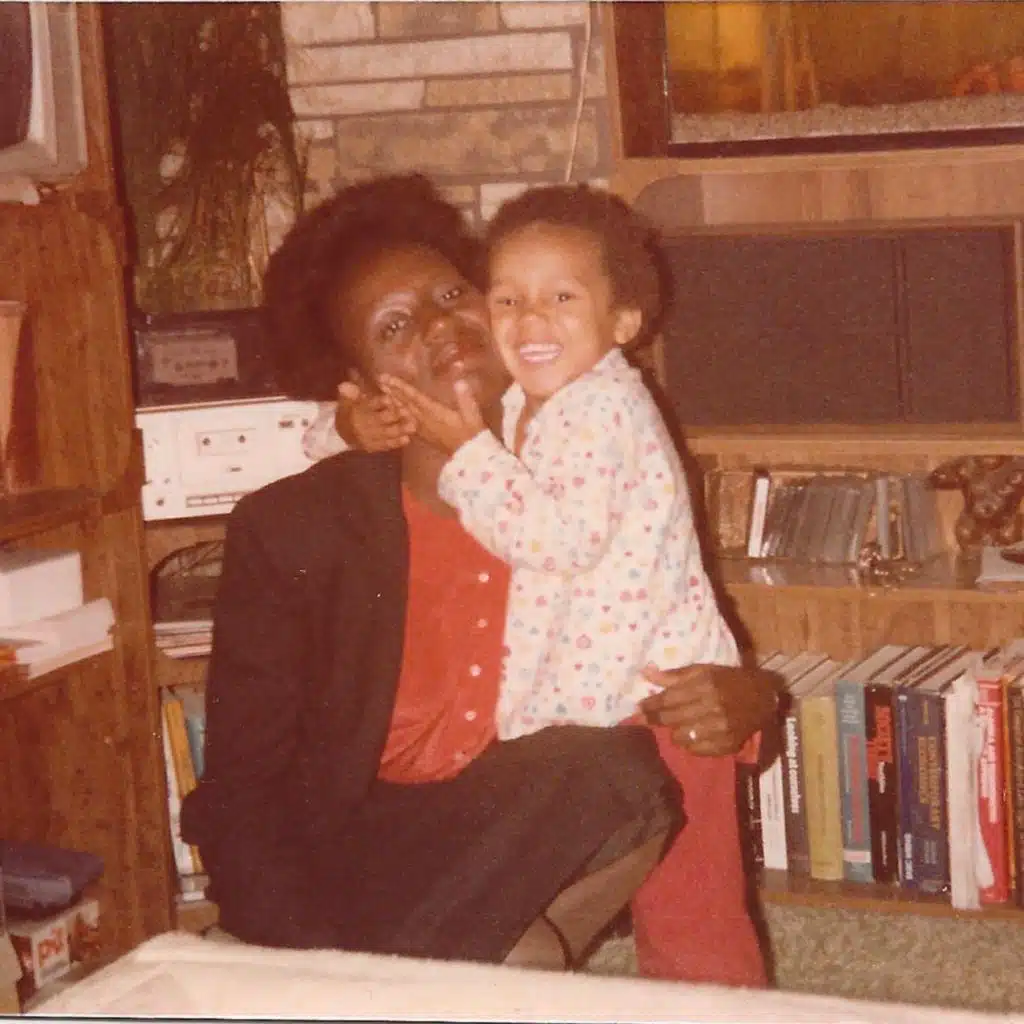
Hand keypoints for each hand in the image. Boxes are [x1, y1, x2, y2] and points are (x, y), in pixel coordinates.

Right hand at [335, 381, 414, 451]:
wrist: (342, 434)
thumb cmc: (349, 412)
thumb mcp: (346, 401)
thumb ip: (348, 394)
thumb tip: (344, 385)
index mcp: (357, 411)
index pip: (368, 405)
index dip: (378, 402)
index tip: (390, 398)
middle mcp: (361, 425)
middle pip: (379, 420)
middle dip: (394, 416)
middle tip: (408, 411)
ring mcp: (367, 438)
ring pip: (384, 433)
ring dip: (399, 430)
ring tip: (412, 426)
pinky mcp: (372, 447)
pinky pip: (384, 445)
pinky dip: (396, 442)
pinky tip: (407, 439)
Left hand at [379, 374, 484, 454]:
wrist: (470, 457)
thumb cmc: (472, 435)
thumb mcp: (472, 416)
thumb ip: (465, 399)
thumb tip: (460, 381)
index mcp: (434, 413)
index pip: (414, 397)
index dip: (400, 387)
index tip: (387, 378)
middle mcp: (424, 420)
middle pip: (405, 403)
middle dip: (392, 391)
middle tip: (380, 380)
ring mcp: (422, 429)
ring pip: (404, 413)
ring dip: (393, 401)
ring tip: (383, 391)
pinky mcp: (424, 435)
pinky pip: (406, 423)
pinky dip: (398, 415)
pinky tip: (394, 411)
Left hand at [639, 662, 781, 756]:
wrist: (762, 697)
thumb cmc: (729, 680)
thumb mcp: (704, 670)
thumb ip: (675, 675)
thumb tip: (646, 673)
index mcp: (706, 686)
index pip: (669, 699)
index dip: (651, 704)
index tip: (638, 706)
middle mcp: (712, 708)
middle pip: (672, 719)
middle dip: (654, 719)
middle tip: (644, 718)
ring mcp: (721, 729)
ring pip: (681, 737)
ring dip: (674, 731)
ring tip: (675, 724)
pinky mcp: (727, 745)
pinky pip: (696, 750)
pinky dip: (689, 744)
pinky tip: (690, 735)